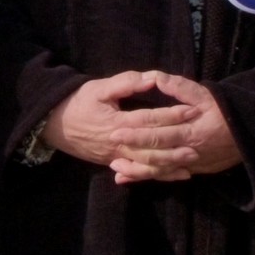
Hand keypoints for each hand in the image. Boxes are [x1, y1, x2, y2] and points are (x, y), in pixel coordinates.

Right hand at [49, 72, 240, 182]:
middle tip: (198, 141)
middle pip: (152, 146)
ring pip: (148, 164)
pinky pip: (140, 172)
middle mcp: (119, 143)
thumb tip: (151, 79)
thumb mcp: (98, 88)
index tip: (192, 110)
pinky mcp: (115, 163)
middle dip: (176, 143)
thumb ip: (125, 83)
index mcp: (117, 122)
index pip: (150, 119)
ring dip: (170, 163)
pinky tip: (176, 175)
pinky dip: (159, 175)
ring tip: (191, 161)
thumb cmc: (78, 103)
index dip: (172, 115)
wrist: (55, 125)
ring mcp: (117, 156)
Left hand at [105, 77, 243, 185]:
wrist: (249, 135)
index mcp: (191, 131)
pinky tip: (129, 178)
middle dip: (132, 151)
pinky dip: (147, 177)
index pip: (159, 133)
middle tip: (111, 147)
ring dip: (137, 170)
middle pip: (156, 154)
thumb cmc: (225, 112)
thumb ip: (180, 88)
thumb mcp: (206, 95)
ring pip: (159, 171)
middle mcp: (189, 151)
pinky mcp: (192, 171)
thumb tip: (156, 77)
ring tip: (116, 168)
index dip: (137, 133)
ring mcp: (190, 164)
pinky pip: (166, 176)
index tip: (116, 130)